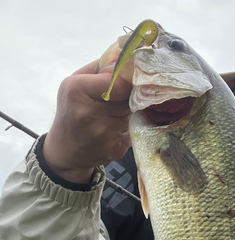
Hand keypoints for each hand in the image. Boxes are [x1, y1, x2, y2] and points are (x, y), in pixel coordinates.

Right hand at [43, 60, 131, 182]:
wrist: (66, 151)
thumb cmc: (71, 112)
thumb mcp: (73, 84)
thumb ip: (99, 68)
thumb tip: (124, 58)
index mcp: (77, 91)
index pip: (119, 83)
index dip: (127, 82)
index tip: (128, 82)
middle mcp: (89, 113)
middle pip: (128, 100)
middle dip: (126, 99)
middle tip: (117, 101)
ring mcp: (104, 134)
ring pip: (131, 115)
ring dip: (126, 114)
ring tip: (111, 117)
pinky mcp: (115, 148)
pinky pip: (132, 131)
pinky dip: (126, 129)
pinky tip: (112, 130)